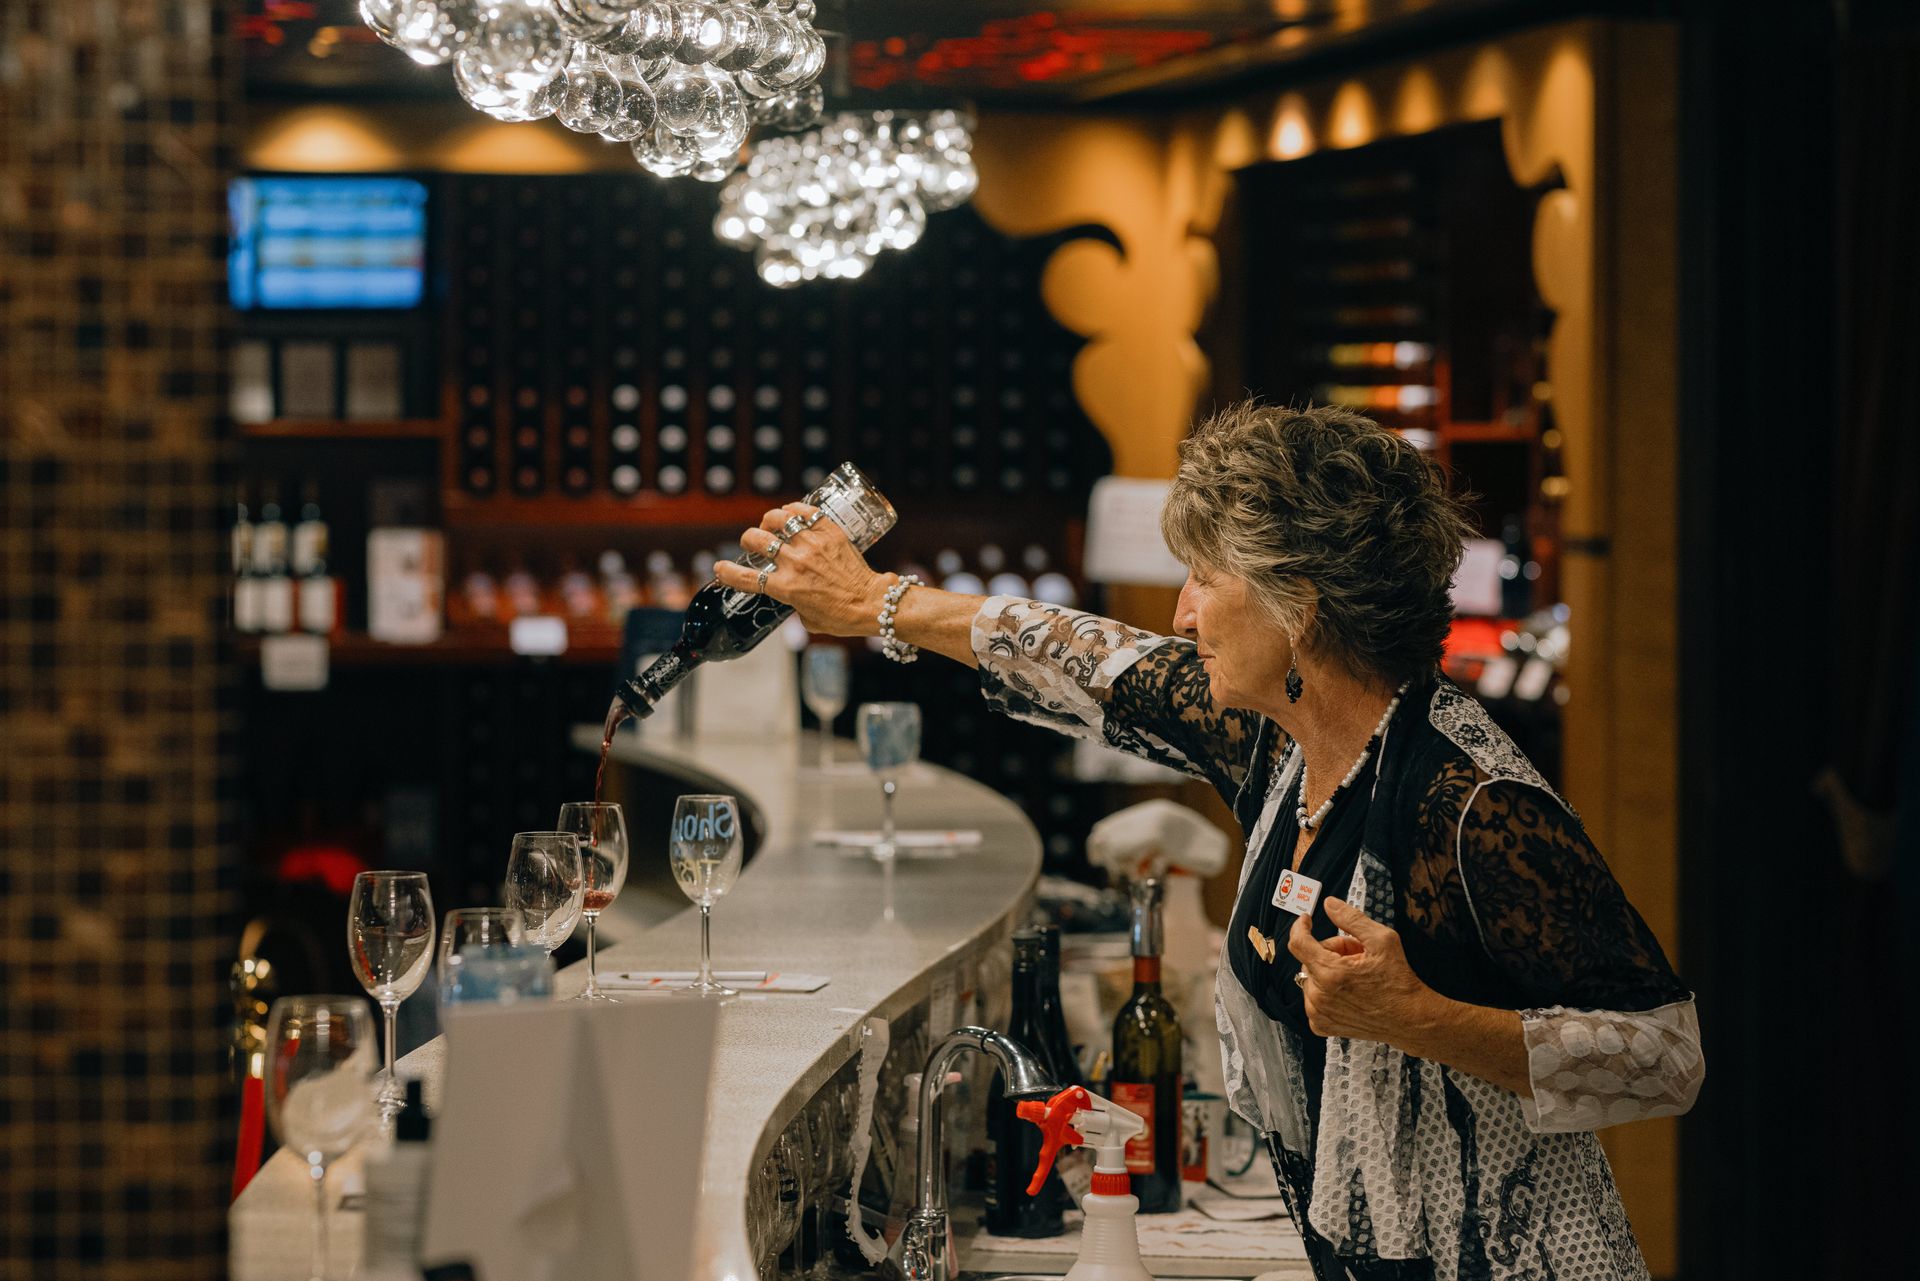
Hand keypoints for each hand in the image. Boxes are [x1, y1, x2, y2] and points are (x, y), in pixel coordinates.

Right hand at [713, 503, 890, 636]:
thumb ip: (793, 604)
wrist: (871, 602)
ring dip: (768, 521)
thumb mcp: (807, 619)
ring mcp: (812, 545)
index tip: (720, 568)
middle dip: (748, 539)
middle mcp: (795, 563)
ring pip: (778, 519)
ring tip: (770, 524)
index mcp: (786, 588)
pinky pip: (804, 512)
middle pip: (757, 540)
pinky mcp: (829, 532)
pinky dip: (792, 510)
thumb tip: (790, 596)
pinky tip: (791, 513)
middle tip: (753, 542)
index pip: (746, 577)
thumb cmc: (842, 616)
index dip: (727, 572)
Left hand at [1288, 897, 1439, 1045]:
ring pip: (1311, 977)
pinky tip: (1348, 992)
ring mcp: (1319, 1013)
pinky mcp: (1322, 1025)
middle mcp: (1320, 996)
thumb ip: (1351, 918)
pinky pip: (1313, 997)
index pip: (1298, 943)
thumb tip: (1329, 905)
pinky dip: (1327, 991)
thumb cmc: (1399, 982)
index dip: (1301, 926)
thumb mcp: (1382, 939)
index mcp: (1331, 973)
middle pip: (1310, 958)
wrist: (1410, 1019)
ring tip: (1355, 975)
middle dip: (1331, 952)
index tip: (1307, 921)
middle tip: (1357, 956)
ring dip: (1328, 971)